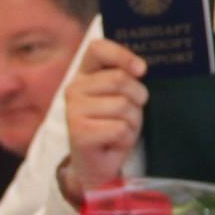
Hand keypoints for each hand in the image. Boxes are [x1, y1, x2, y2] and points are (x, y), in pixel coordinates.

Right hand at [62, 37, 147, 190]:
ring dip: (133, 122)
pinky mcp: (79, 133)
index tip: (141, 70)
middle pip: (120, 80)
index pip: (98, 49)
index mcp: (84, 75)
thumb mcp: (123, 97)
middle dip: (137, 98)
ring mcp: (73, 111)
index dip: (122, 55)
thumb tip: (140, 69)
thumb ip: (126, 78)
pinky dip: (126, 139)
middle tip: (131, 113)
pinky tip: (114, 143)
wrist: (97, 164)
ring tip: (121, 130)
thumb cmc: (114, 125)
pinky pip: (120, 128)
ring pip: (123, 106)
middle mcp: (74, 89)